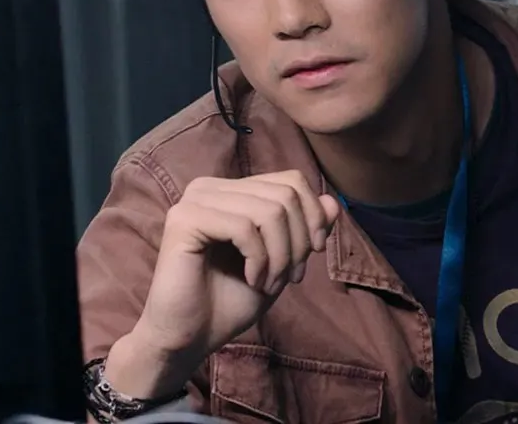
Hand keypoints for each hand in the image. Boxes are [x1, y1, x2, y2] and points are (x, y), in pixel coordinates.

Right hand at [108, 171, 340, 395]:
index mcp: (231, 191)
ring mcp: (195, 200)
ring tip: (269, 283)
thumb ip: (304, 230)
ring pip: (269, 211)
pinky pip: (244, 227)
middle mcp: (210, 188)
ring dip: (281, 256)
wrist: (189, 337)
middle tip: (290, 278)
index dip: (312, 217)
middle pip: (284, 195)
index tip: (313, 255)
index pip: (290, 180)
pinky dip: (259, 259)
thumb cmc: (230, 301)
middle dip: (299, 241)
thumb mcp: (281, 262)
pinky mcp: (184, 220)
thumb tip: (332, 201)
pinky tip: (252, 280)